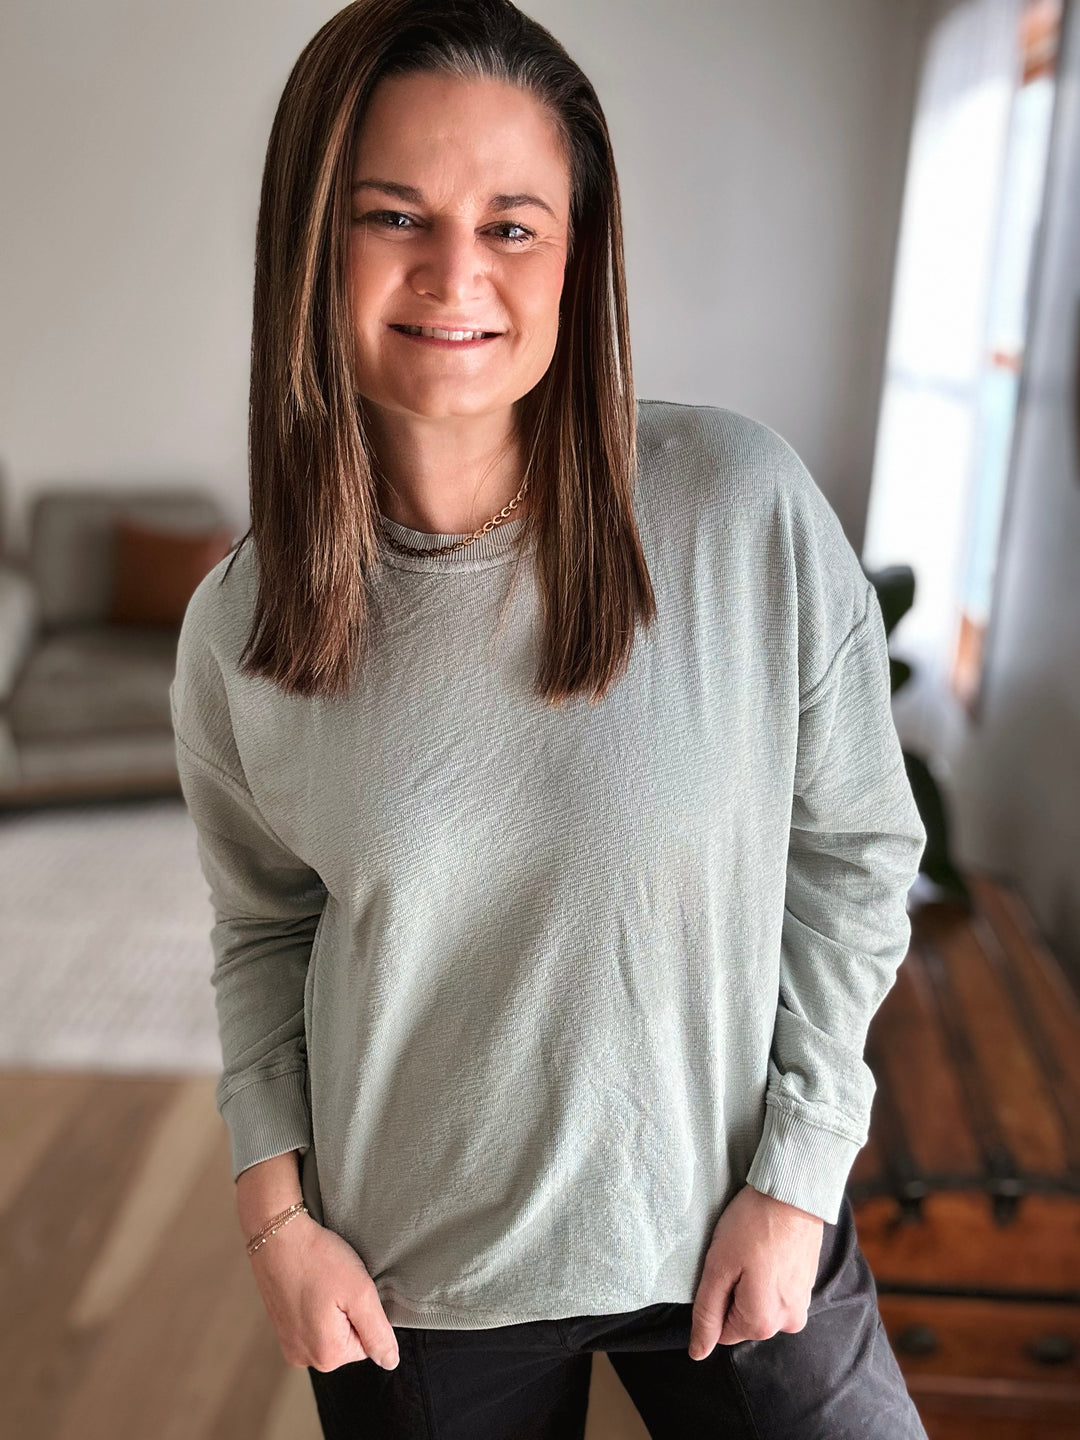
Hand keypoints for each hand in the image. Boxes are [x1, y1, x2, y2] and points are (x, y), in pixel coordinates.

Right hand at [248, 1213, 400, 1371]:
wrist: (277, 1235)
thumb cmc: (318, 1259)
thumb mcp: (360, 1293)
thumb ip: (378, 1333)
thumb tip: (390, 1362)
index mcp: (326, 1356)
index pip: (368, 1344)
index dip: (364, 1312)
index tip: (348, 1290)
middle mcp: (304, 1359)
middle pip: (348, 1340)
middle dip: (348, 1312)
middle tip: (336, 1284)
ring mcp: (289, 1345)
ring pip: (331, 1331)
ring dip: (332, 1309)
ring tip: (322, 1283)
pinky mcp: (281, 1330)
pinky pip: (313, 1325)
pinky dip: (316, 1306)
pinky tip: (310, 1286)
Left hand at [688, 1183, 823, 1357]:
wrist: (794, 1193)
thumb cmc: (752, 1225)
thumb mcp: (718, 1267)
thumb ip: (707, 1314)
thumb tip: (697, 1353)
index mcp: (762, 1324)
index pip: (721, 1330)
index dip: (715, 1296)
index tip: (724, 1266)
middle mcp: (787, 1323)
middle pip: (743, 1318)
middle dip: (734, 1290)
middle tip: (738, 1255)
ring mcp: (802, 1304)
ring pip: (760, 1304)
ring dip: (752, 1282)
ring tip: (754, 1249)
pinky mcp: (808, 1285)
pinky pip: (778, 1291)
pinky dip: (769, 1274)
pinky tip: (767, 1248)